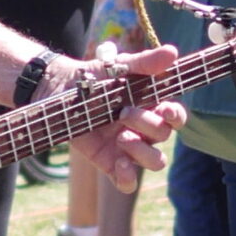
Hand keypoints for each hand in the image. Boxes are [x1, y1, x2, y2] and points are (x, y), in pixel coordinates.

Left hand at [42, 44, 183, 189]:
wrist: (59, 90)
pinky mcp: (110, 163)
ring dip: (143, 151)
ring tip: (122, 137)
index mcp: (151, 105)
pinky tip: (120, 164)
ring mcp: (128, 147)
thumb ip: (144, 63)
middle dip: (148, 125)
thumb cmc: (92, 77)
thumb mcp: (117, 67)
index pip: (176, 117)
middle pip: (164, 136)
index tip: (165, 109)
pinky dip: (128, 177)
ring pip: (155, 161)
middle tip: (123, 113)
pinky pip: (127, 182)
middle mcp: (144, 129)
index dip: (176, 116)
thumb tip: (172, 53)